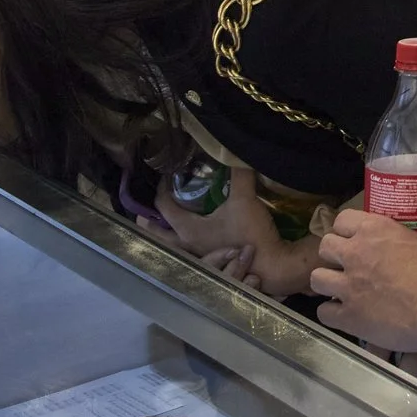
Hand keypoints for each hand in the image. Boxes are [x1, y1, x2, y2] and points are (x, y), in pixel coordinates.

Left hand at [155, 175, 310, 300]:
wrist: (270, 265)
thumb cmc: (250, 234)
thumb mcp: (244, 199)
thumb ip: (239, 174)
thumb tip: (234, 151)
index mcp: (187, 230)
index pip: (163, 207)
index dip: (161, 188)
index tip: (166, 174)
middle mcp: (187, 246)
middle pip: (156, 234)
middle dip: (149, 220)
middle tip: (146, 207)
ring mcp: (198, 257)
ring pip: (171, 245)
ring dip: (164, 234)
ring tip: (164, 222)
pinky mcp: (211, 262)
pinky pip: (187, 251)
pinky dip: (182, 242)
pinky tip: (194, 234)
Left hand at [311, 209, 416, 352]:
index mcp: (376, 230)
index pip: (341, 220)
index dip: (347, 230)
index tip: (357, 240)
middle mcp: (355, 254)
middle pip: (324, 247)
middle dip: (334, 256)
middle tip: (350, 266)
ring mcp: (347, 286)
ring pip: (316, 279)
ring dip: (329, 284)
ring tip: (343, 291)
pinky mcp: (347, 316)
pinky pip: (323, 312)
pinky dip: (332, 313)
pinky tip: (346, 315)